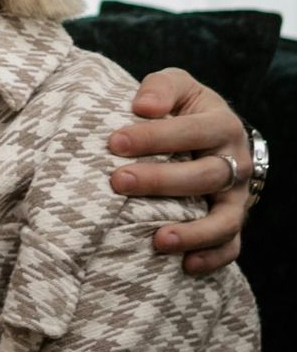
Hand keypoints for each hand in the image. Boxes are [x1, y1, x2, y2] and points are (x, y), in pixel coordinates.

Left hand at [109, 69, 252, 276]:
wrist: (215, 135)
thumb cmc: (183, 110)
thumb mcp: (175, 86)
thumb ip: (160, 88)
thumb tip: (143, 106)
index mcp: (221, 125)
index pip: (192, 131)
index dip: (154, 137)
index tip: (114, 142)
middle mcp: (236, 163)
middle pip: (205, 176)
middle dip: (161, 181)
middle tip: (119, 182)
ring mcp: (237, 197)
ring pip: (225, 219)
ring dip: (193, 232)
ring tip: (158, 240)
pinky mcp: (233, 222)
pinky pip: (231, 247)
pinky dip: (212, 259)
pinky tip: (185, 266)